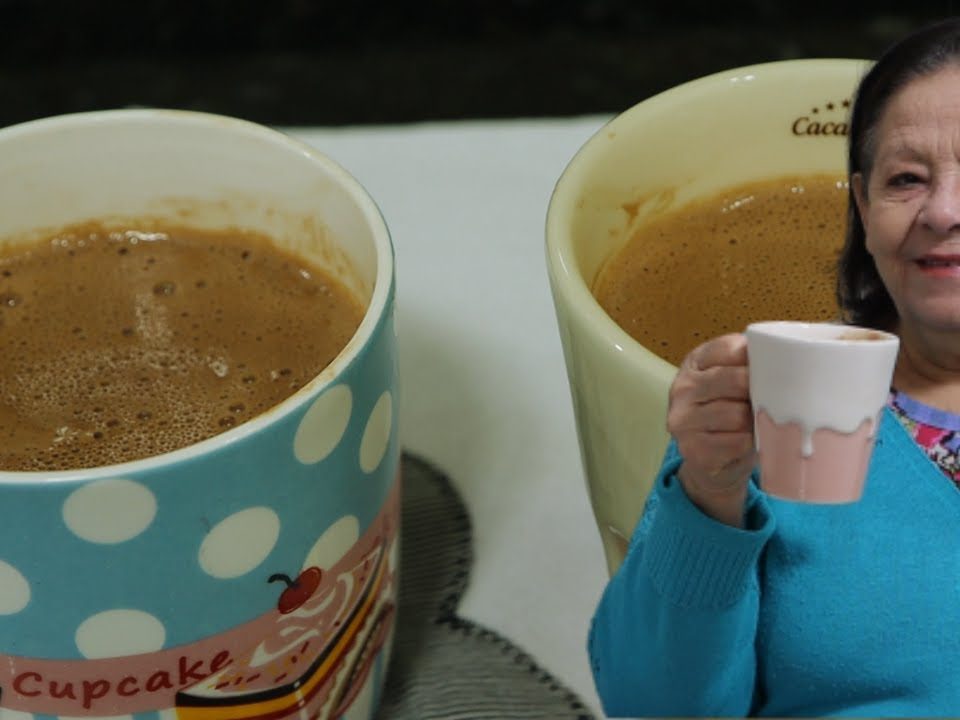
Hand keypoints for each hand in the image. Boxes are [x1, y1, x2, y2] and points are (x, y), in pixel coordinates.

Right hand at [667, 333, 755, 526]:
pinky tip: (747, 443)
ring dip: (755, 422)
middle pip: (736, 380)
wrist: (709, 462)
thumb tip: (796, 360)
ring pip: (738, 415)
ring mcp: (683, 419)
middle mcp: (683, 387)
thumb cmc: (731, 414)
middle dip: (760, 393)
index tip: (772, 370)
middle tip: (771, 403)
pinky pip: (737, 442)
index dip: (757, 360)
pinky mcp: (693, 449)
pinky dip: (749, 444)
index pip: (731, 349)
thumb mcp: (734, 382)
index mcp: (695, 362)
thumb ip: (751, 365)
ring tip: (758, 425)